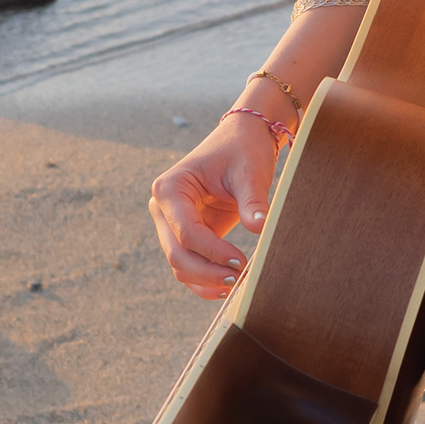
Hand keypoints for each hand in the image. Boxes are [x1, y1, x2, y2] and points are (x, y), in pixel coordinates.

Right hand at [149, 113, 276, 299]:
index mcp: (170, 188)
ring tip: (237, 284)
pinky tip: (228, 285)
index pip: (186, 232)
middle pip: (177, 254)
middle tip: (239, 280)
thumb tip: (260, 229)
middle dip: (207, 272)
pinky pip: (191, 264)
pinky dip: (206, 278)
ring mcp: (173, 223)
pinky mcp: (188, 233)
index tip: (242, 261)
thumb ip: (252, 202)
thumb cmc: (244, 149)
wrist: (244, 138)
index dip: (213, 252)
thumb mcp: (249, 172)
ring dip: (205, 280)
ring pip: (181, 265)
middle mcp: (164, 208)